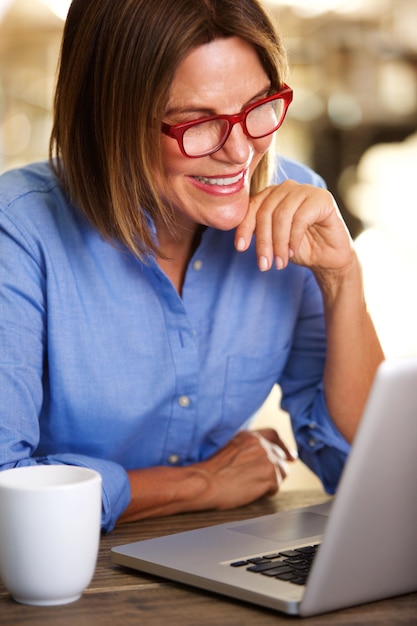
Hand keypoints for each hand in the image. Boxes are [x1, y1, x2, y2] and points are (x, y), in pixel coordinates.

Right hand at [196, 429, 296, 509]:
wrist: (204, 482)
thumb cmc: (211, 471)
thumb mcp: (229, 450)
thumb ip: (248, 448)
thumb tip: (269, 456)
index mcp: (249, 435)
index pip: (273, 435)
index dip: (283, 446)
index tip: (290, 456)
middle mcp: (260, 443)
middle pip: (280, 456)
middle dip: (274, 469)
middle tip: (259, 480)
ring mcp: (267, 456)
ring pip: (282, 471)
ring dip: (270, 481)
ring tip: (249, 485)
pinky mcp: (270, 472)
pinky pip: (276, 485)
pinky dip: (266, 491)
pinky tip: (250, 491)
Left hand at [235, 181, 352, 272]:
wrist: (327, 258)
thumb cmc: (298, 248)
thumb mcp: (271, 240)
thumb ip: (256, 230)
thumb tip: (238, 234)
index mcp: (271, 194)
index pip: (251, 206)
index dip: (244, 227)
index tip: (240, 248)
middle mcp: (287, 188)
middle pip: (266, 212)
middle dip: (263, 241)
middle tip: (264, 264)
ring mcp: (305, 190)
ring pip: (281, 215)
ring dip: (278, 243)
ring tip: (280, 262)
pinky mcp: (322, 198)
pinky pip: (300, 218)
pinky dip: (294, 239)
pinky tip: (293, 251)